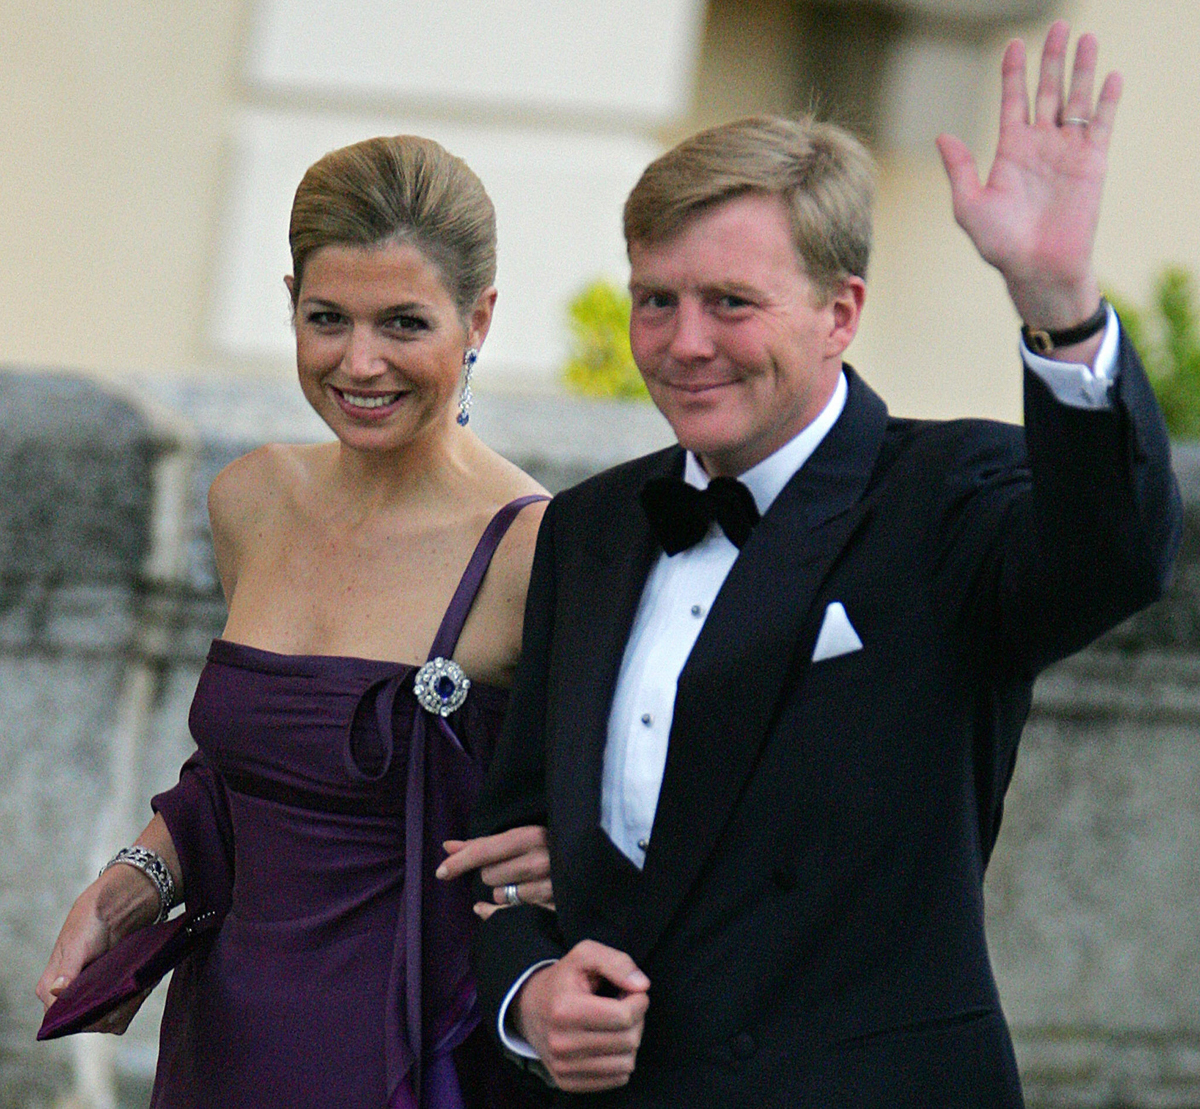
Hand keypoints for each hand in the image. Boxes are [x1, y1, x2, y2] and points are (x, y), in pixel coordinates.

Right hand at [35, 867, 159, 1033]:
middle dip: (111, 1009)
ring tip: (140, 984)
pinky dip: (136, 998)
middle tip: (130, 990)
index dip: (84, 1016)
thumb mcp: (76, 944)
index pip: (62, 1019)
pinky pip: (124, 1007)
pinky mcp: (113, 990)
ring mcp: (92, 994)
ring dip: (127, 1004)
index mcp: (50, 988)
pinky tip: (145, 983)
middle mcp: (69, 996)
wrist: (120, 903)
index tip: (107, 1002)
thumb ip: (67, 971)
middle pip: (89, 1021)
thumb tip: (55, 993)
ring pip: (109, 1018)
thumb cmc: (91, 919)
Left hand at [436, 825, 552, 919]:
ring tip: (517, 885)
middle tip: (507, 870)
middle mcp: (542, 859)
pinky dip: (494, 912)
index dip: (460, 861)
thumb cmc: (548, 850)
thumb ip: (483, 844)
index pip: (486, 849)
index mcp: (534, 835)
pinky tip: (491, 908)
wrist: (590, 866)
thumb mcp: (520, 839)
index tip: (441, 872)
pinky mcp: (552, 909)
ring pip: (498, 895)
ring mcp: (549, 887)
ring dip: (500, 892)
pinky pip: (508, 915)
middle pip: (489, 874)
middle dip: (490, 874)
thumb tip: (447, 846)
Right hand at [515, 940, 649, 1092]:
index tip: (632, 992)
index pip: (624, 1017)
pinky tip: (609, 1041)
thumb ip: (617, 963)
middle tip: (624, 1006)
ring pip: (626, 1064)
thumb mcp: (586, 955)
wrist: (529, 1008)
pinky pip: (616, 1080)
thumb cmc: (564, 979)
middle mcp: (561, 1044)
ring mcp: (563, 1067)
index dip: (639, 1001)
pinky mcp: (568, 1083)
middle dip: (637, 1020)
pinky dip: (620, 1060)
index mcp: (565, 1009)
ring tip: (616, 1024)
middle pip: (628, 1041)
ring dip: (630, 1042)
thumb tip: (642, 986)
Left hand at [937, 20, 1120, 331]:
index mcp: (1010, 151)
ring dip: (1081, 70)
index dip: (1014, 73)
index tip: (1014, 44)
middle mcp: (1040, 146)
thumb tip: (942, 136)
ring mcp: (1067, 152)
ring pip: (1077, 100)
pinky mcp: (1092, 163)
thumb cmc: (1000, 244)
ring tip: (1084, 38)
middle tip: (1058, 26)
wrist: (1036, 268)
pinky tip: (1111, 77)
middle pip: (1048, 91)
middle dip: (1052, 59)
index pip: (1014, 101)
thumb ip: (960, 169)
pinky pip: (1101, 125)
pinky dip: (1107, 101)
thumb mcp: (969, 205)